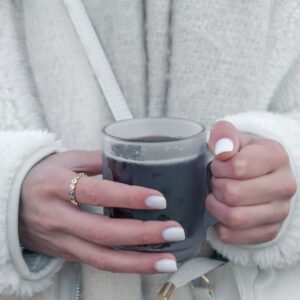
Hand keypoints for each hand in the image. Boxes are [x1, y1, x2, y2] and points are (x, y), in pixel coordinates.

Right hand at [20, 151, 183, 273]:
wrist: (9, 202)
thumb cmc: (41, 176)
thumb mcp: (66, 159)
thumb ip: (99, 159)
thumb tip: (133, 157)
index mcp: (56, 186)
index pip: (96, 193)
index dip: (128, 197)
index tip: (158, 199)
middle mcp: (58, 218)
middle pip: (103, 234)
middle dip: (142, 235)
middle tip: (174, 230)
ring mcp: (61, 241)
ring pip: (101, 259)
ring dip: (138, 263)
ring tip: (169, 261)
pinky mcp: (66, 254)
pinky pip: (98, 262)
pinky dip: (125, 265)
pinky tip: (147, 262)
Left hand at [206, 121, 296, 243]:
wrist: (262, 173)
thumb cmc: (244, 154)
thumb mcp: (234, 137)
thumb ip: (224, 134)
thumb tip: (223, 150)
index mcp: (276, 156)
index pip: (238, 167)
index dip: (218, 167)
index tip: (218, 165)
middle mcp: (284, 185)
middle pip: (233, 194)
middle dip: (216, 186)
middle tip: (216, 181)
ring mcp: (280, 211)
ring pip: (234, 218)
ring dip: (215, 206)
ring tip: (217, 196)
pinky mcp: (269, 231)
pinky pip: (233, 236)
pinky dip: (219, 225)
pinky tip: (222, 211)